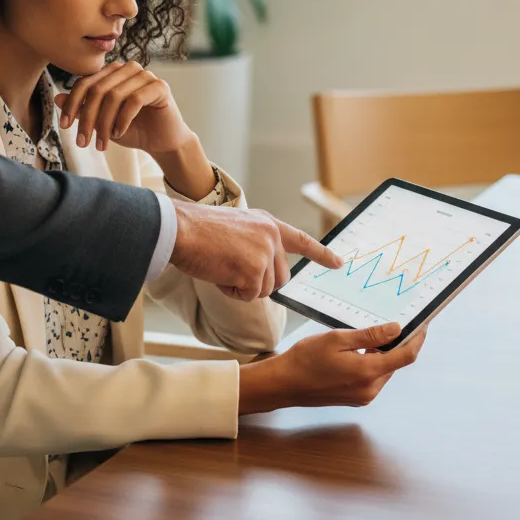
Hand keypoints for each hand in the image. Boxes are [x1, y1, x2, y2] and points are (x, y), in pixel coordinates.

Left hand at [55, 60, 191, 154]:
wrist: (162, 142)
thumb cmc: (132, 129)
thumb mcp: (102, 121)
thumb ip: (83, 108)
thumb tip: (58, 98)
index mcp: (112, 72)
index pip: (85, 83)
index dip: (72, 104)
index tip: (64, 126)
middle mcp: (128, 69)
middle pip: (98, 90)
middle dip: (87, 118)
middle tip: (82, 142)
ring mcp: (145, 75)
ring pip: (115, 95)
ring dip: (104, 123)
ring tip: (102, 144)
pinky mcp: (160, 86)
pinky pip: (135, 100)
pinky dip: (123, 119)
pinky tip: (119, 134)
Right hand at [171, 200, 343, 299]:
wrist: (181, 229)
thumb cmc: (199, 231)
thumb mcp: (237, 229)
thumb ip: (256, 243)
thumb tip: (263, 270)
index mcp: (268, 223)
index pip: (302, 240)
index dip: (321, 254)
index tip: (338, 263)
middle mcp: (272, 235)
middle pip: (280, 278)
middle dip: (258, 282)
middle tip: (231, 269)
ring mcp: (265, 252)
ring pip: (265, 290)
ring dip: (243, 287)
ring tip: (222, 265)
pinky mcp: (254, 270)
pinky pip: (249, 296)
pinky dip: (232, 292)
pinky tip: (218, 272)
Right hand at [238, 322, 426, 413]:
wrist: (285, 383)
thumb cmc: (306, 358)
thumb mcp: (337, 339)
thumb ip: (370, 336)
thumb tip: (396, 329)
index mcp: (368, 372)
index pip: (405, 356)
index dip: (417, 339)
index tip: (423, 325)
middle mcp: (371, 389)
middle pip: (395, 363)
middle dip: (398, 344)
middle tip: (393, 322)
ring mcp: (364, 396)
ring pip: (384, 370)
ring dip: (383, 353)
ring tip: (370, 334)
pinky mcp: (356, 398)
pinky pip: (373, 377)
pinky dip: (372, 362)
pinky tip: (358, 350)